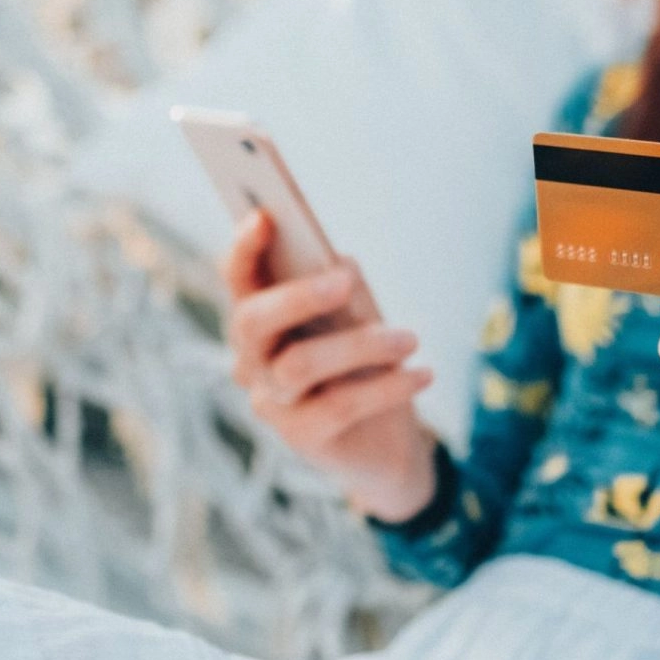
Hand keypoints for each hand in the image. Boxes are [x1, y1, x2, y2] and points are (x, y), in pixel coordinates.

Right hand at [221, 210, 438, 521]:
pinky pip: (339, 404)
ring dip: (360, 345)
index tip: (263, 216)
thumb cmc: (363, 366)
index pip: (237, 279)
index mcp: (259, 319)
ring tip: (409, 338)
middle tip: (345, 279)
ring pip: (299, 364)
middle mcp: (251, 360)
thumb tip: (340, 264)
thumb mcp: (357, 321)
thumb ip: (343, 292)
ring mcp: (270, 402)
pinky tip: (422, 374)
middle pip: (253, 321)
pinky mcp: (300, 438)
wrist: (384, 443)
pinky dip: (387, 385)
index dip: (243, 249)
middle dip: (297, 296)